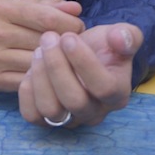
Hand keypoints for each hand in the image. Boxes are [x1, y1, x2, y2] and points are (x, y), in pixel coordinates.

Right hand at [0, 0, 84, 91]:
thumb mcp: (18, 4)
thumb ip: (49, 4)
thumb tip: (76, 9)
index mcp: (3, 9)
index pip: (47, 17)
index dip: (70, 23)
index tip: (78, 27)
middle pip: (45, 41)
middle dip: (66, 43)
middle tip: (74, 45)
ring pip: (38, 63)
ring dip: (56, 63)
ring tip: (63, 59)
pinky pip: (28, 81)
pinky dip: (41, 77)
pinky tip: (47, 73)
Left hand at [18, 23, 142, 128]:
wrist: (83, 55)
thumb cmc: (102, 46)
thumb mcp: (120, 34)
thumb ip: (128, 35)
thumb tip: (121, 39)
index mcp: (117, 94)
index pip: (103, 87)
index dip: (84, 62)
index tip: (68, 37)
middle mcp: (94, 112)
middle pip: (74, 101)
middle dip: (57, 66)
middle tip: (49, 38)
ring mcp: (69, 119)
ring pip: (51, 110)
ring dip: (41, 76)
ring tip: (39, 50)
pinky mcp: (46, 119)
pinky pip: (32, 115)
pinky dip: (27, 91)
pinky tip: (31, 67)